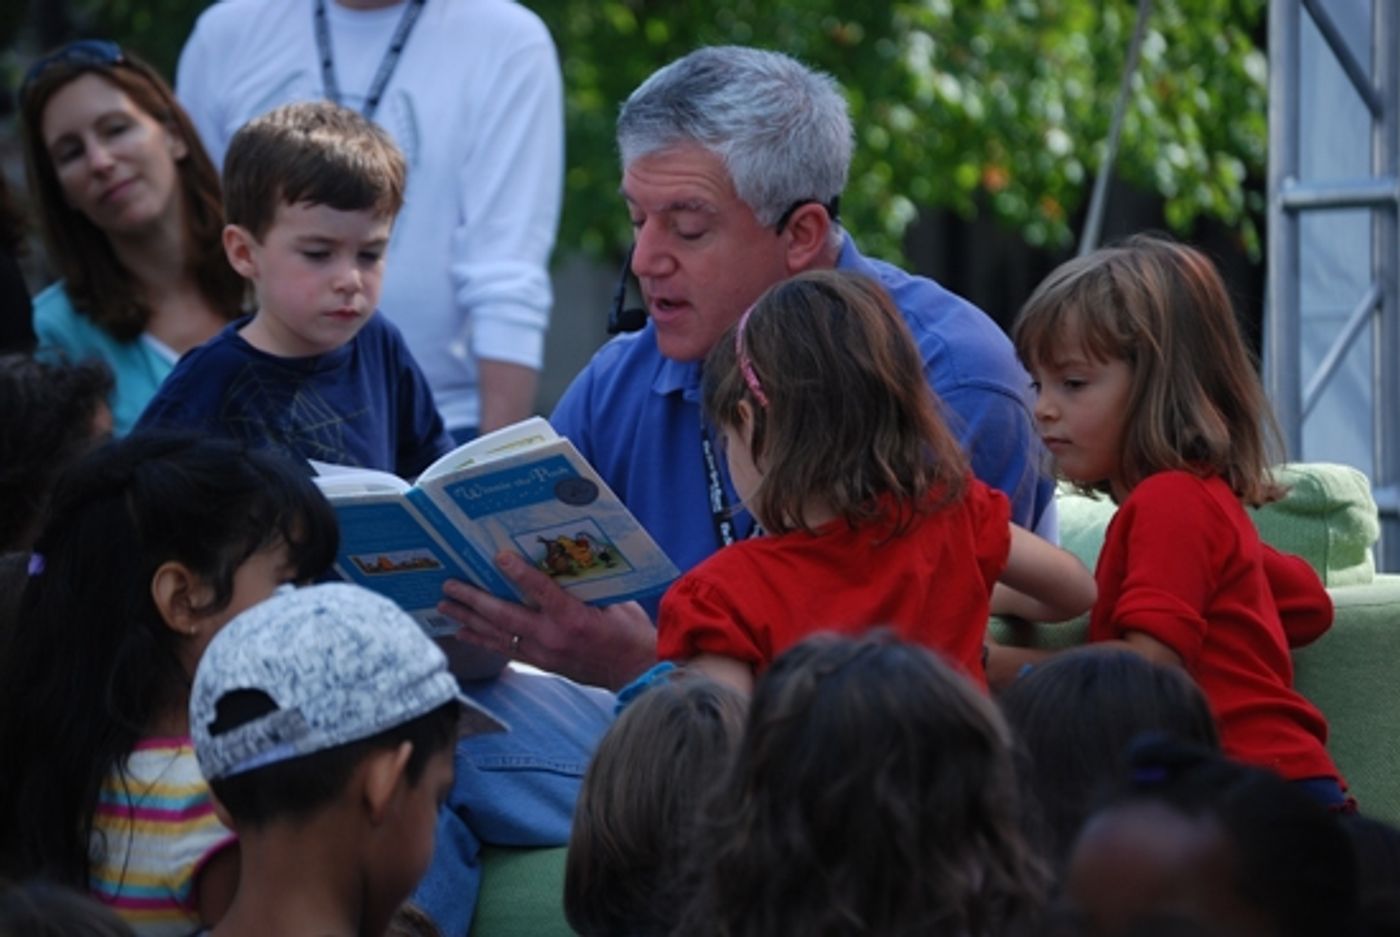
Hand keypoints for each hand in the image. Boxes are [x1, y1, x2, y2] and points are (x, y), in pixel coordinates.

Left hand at [440, 551, 657, 690]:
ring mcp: (543, 654)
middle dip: (474, 599)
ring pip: (498, 634)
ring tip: (445, 607)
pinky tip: (463, 633)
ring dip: (469, 620)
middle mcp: (553, 637)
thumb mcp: (614, 600)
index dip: (518, 572)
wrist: (634, 671)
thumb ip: (585, 584)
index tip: (498, 556)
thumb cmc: (629, 631)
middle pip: (505, 615)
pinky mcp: (541, 663)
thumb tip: (559, 560)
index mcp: (574, 617)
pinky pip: (504, 649)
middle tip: (449, 586)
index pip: (541, 590)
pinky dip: (482, 640)